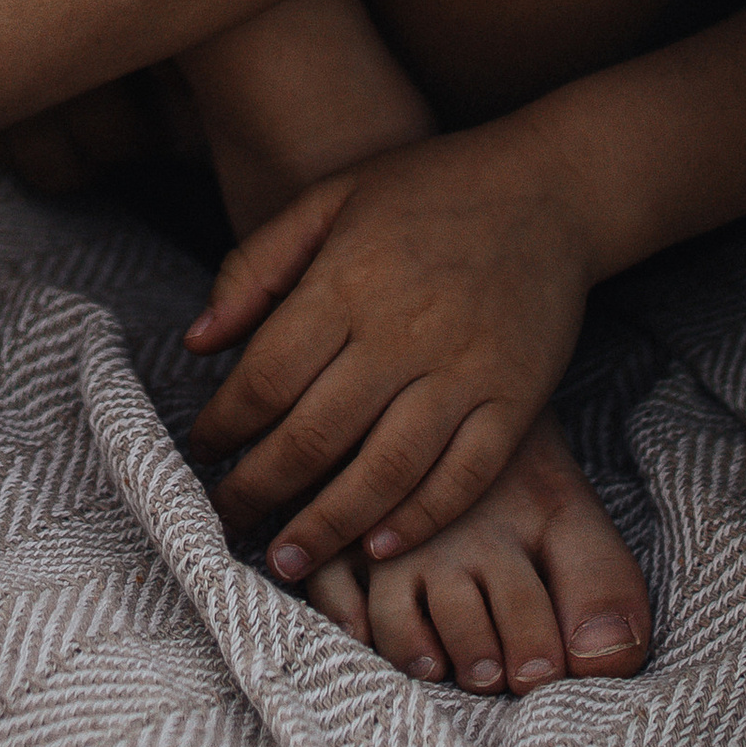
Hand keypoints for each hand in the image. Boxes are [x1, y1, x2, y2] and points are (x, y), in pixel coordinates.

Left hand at [182, 118, 595, 585]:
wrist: (549, 187)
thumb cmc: (429, 189)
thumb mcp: (331, 197)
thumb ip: (258, 265)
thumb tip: (196, 342)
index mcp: (347, 282)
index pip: (265, 378)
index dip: (224, 426)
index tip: (205, 451)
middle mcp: (403, 332)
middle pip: (313, 436)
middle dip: (260, 489)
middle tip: (230, 519)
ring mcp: (464, 370)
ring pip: (384, 471)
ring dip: (328, 525)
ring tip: (289, 559)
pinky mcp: (517, 398)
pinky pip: (464, 476)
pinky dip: (420, 519)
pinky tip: (379, 546)